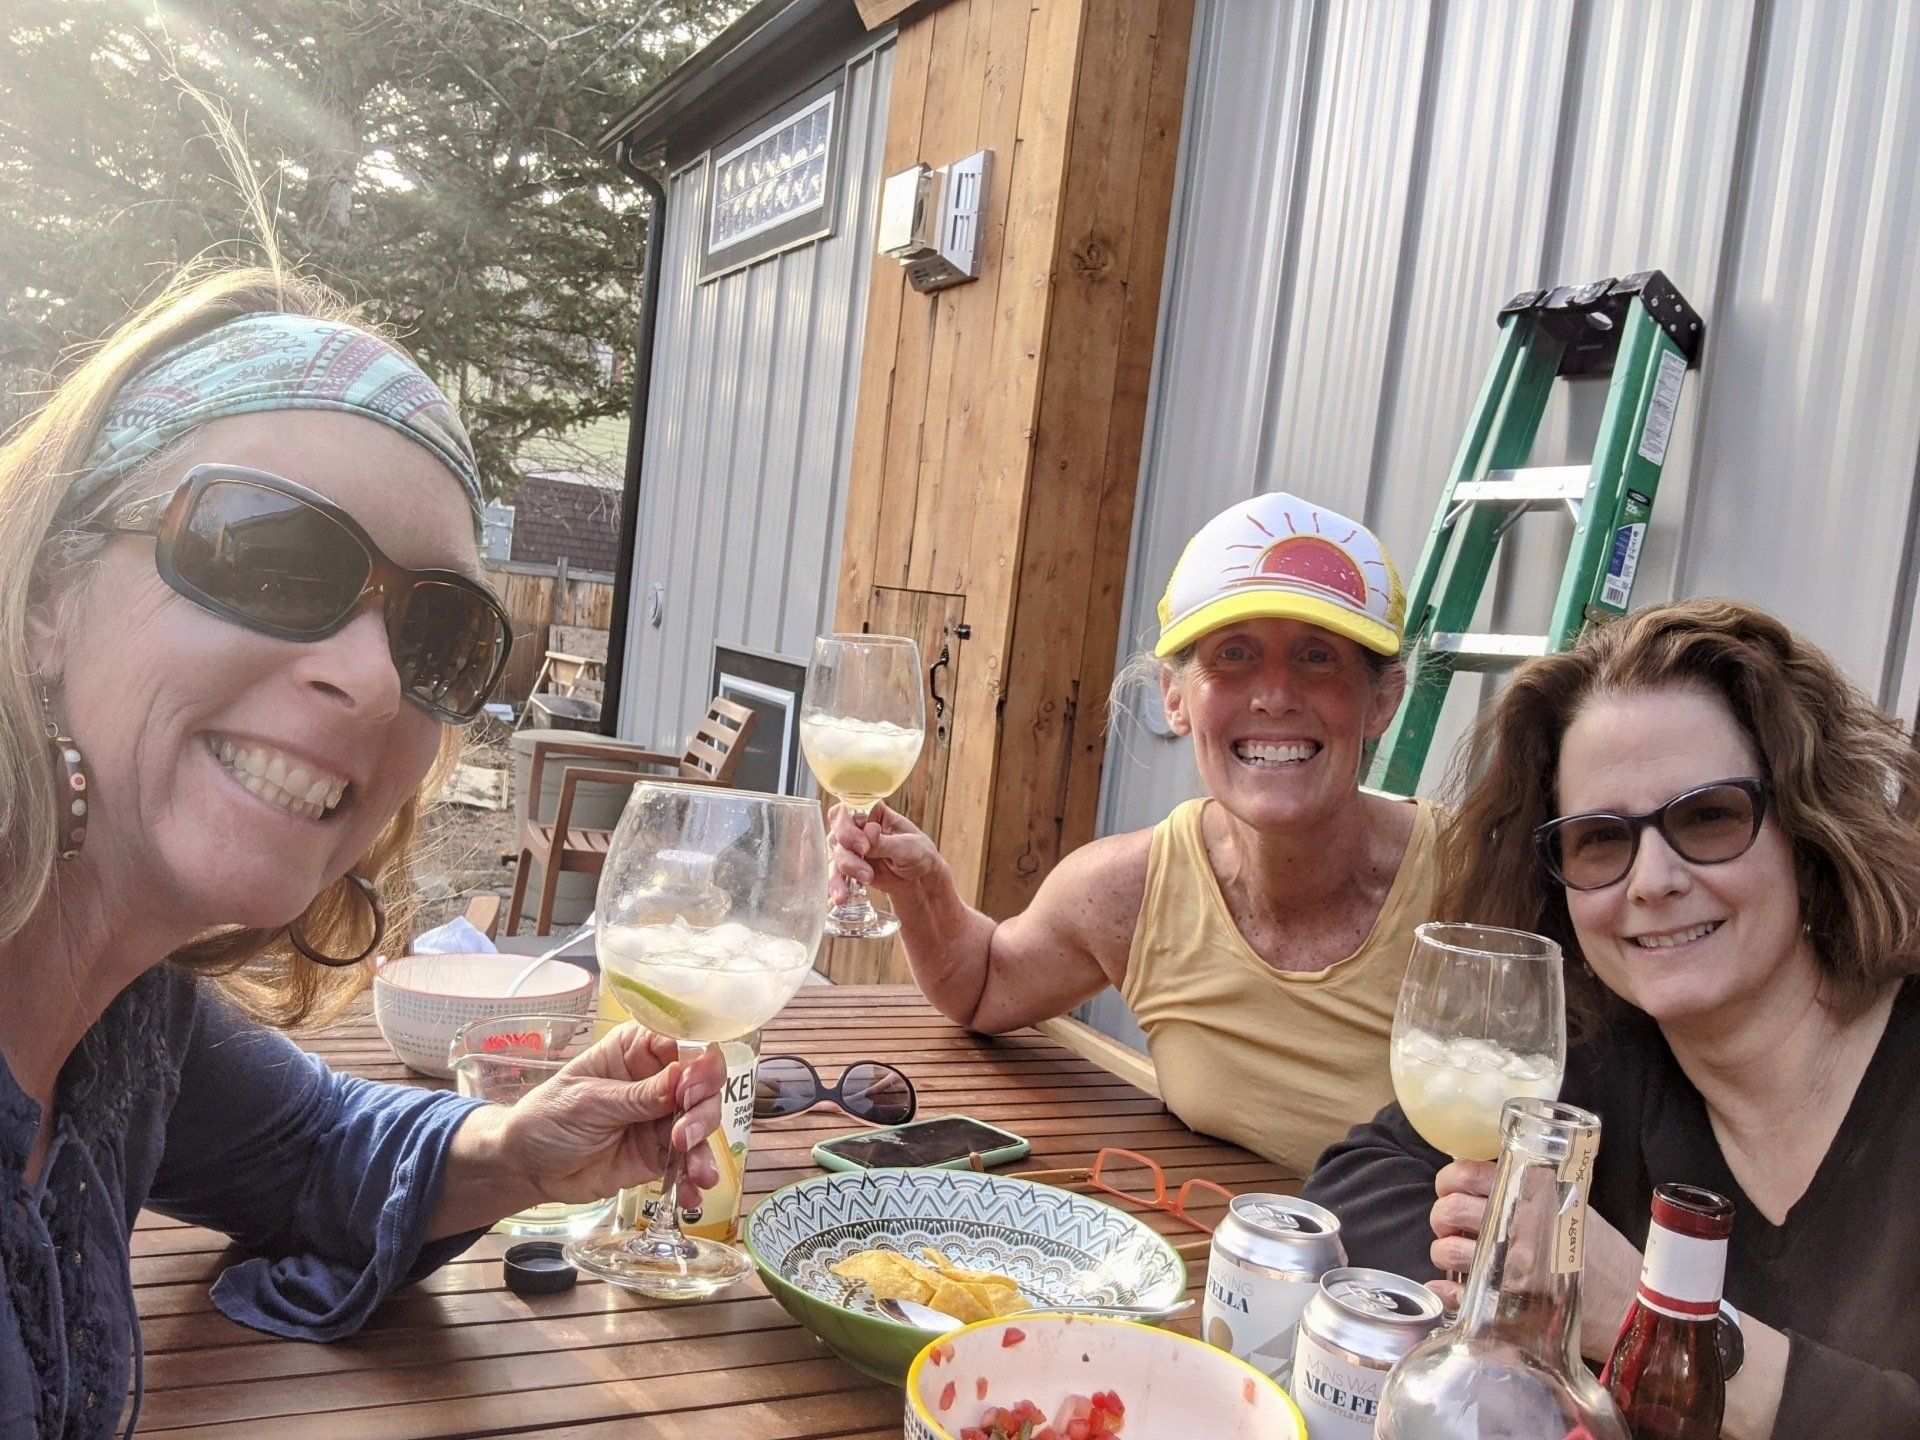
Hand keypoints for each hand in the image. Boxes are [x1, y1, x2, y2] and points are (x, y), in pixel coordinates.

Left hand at [490, 1025, 725, 1209]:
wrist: (526, 1168)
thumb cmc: (547, 1118)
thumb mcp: (589, 1103)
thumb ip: (638, 1096)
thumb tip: (683, 1077)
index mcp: (637, 1050)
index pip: (683, 1043)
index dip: (697, 1062)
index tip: (691, 1087)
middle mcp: (658, 1079)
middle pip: (702, 1084)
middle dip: (702, 1110)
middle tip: (684, 1136)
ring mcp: (661, 1118)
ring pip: (702, 1123)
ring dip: (704, 1148)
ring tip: (696, 1173)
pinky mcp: (659, 1153)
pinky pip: (687, 1162)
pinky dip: (694, 1177)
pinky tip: (693, 1192)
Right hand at [828, 800, 944, 901]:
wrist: (919, 880)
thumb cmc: (918, 854)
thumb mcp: (908, 847)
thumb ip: (886, 842)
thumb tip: (869, 830)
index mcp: (873, 812)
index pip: (848, 810)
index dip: (848, 827)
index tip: (863, 845)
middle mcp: (857, 826)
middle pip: (837, 832)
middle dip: (847, 852)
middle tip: (866, 866)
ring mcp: (850, 846)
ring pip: (835, 854)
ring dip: (847, 869)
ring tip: (867, 879)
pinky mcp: (848, 866)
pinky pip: (836, 874)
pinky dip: (837, 885)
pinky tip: (841, 897)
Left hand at [1427, 1159, 1639, 1358]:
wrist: (1630, 1303)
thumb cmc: (1601, 1252)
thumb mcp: (1573, 1204)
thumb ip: (1534, 1187)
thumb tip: (1486, 1180)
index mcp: (1532, 1195)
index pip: (1468, 1173)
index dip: (1449, 1181)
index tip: (1449, 1189)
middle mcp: (1518, 1226)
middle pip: (1450, 1210)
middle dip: (1441, 1218)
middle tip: (1450, 1226)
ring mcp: (1511, 1266)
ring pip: (1448, 1250)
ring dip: (1443, 1253)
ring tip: (1457, 1256)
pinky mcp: (1508, 1303)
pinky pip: (1457, 1294)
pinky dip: (1446, 1291)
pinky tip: (1452, 1290)